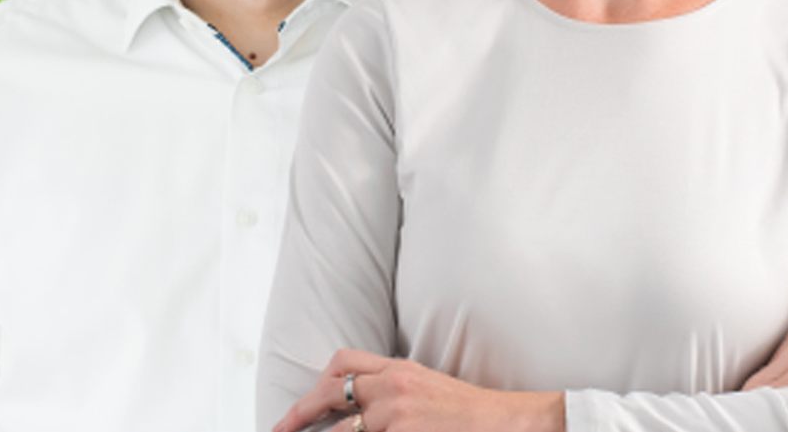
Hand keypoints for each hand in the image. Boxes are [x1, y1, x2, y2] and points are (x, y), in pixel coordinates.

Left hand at [272, 348, 564, 431]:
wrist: (507, 422)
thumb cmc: (471, 414)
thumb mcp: (429, 390)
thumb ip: (396, 393)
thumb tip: (361, 412)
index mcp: (400, 370)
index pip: (344, 363)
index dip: (315, 385)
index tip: (298, 411)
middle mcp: (393, 386)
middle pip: (331, 392)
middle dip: (298, 415)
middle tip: (280, 430)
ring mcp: (396, 414)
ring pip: (342, 430)